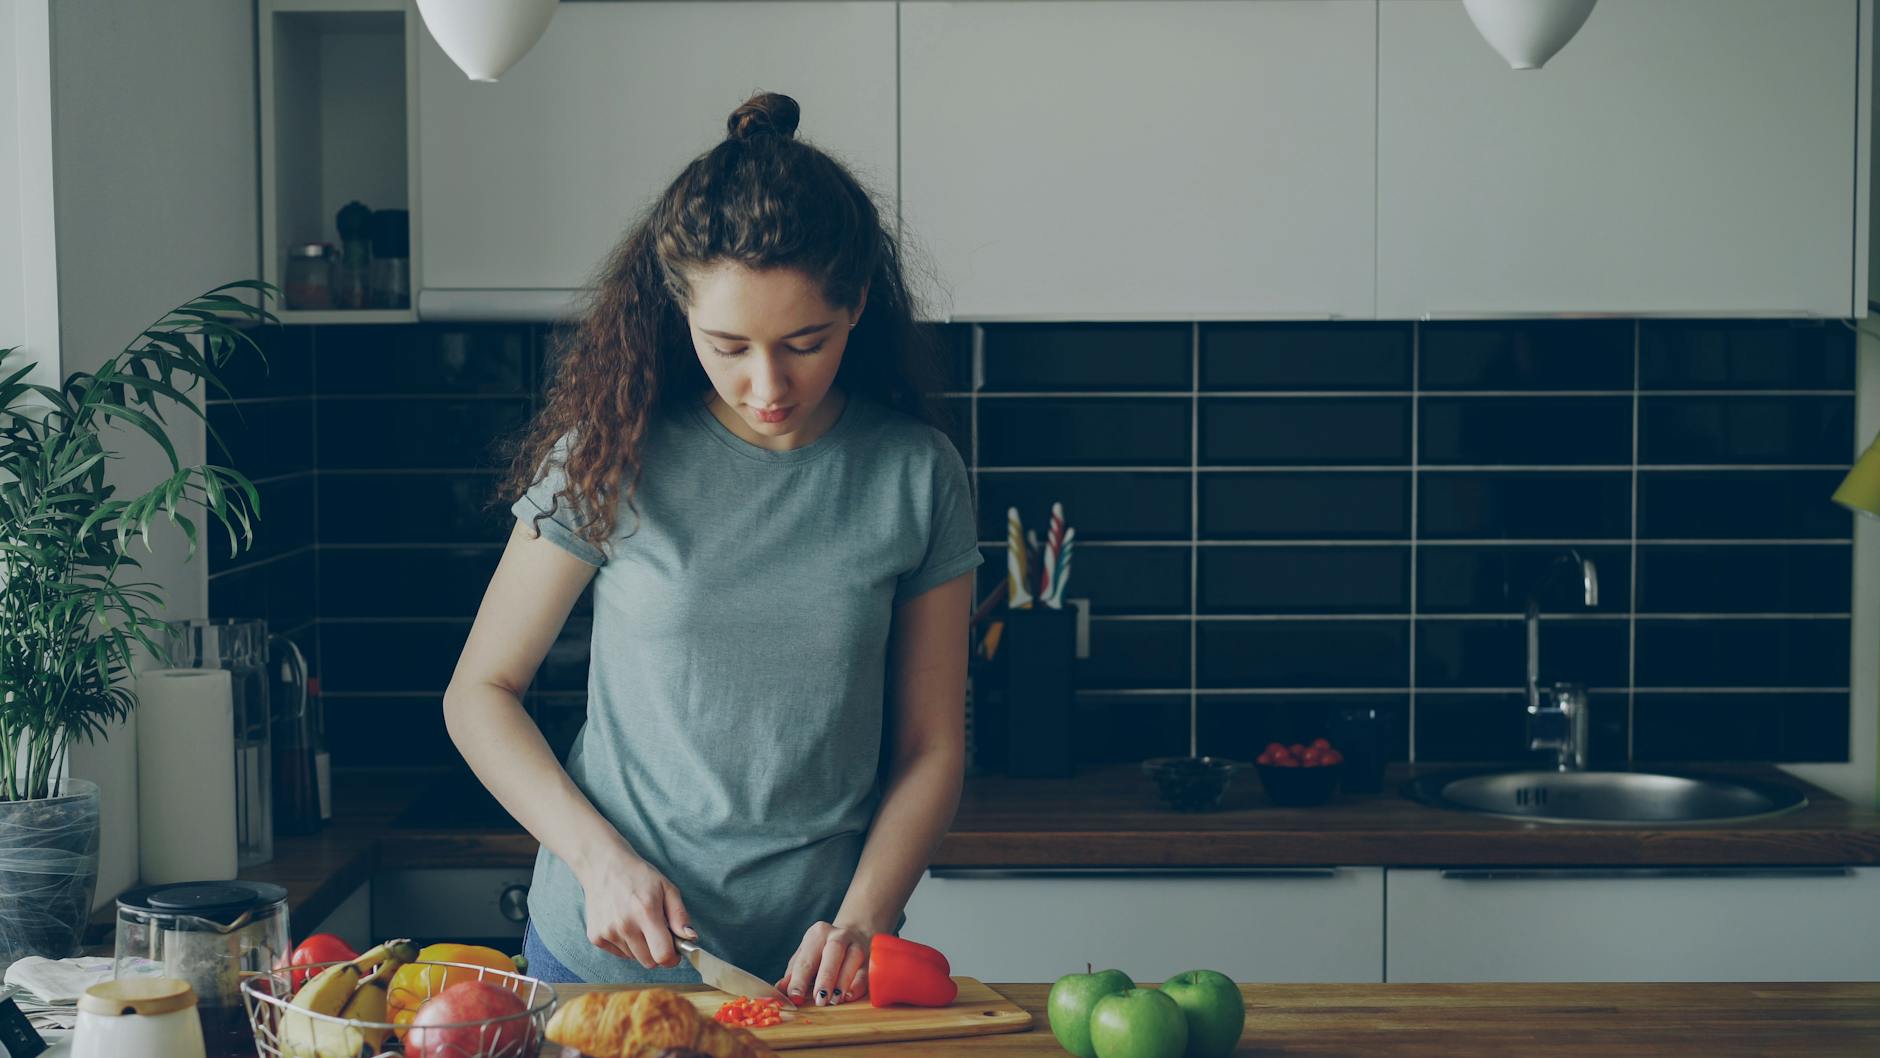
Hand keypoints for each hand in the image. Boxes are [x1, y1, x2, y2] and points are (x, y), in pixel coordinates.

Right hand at [574, 846, 695, 968]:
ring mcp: (608, 932)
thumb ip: (680, 916)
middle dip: (658, 952)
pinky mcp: (596, 937)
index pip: (663, 955)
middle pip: (649, 962)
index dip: (673, 958)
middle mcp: (625, 926)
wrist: (603, 866)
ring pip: (634, 958)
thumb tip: (690, 938)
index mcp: (646, 913)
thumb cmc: (638, 876)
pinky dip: (625, 945)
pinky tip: (624, 924)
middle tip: (657, 933)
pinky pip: (619, 954)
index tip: (675, 951)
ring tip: (638, 923)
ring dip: (641, 947)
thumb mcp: (667, 888)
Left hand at [776, 921, 871, 1006]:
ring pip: (853, 959)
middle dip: (826, 977)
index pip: (806, 958)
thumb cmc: (823, 952)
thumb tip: (778, 992)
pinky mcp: (871, 958)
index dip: (799, 979)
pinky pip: (867, 971)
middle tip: (820, 999)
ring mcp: (857, 945)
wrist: (855, 935)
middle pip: (833, 952)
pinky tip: (850, 996)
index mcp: (818, 934)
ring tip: (834, 1000)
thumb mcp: (806, 958)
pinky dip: (858, 985)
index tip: (795, 997)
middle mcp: (839, 936)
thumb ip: (793, 974)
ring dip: (843, 981)